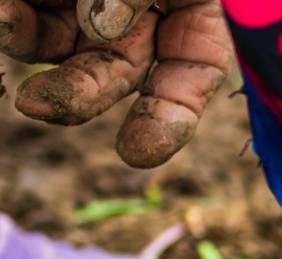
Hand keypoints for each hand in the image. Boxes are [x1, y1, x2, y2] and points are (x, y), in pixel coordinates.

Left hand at [0, 0, 229, 166]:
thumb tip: (102, 30)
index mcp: (195, 11)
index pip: (193, 77)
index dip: (168, 121)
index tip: (134, 154)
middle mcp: (145, 14)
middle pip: (116, 71)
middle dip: (78, 93)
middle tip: (36, 104)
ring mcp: (90, 3)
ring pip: (62, 47)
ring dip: (29, 46)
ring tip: (4, 24)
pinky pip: (27, 16)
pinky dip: (11, 22)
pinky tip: (4, 15)